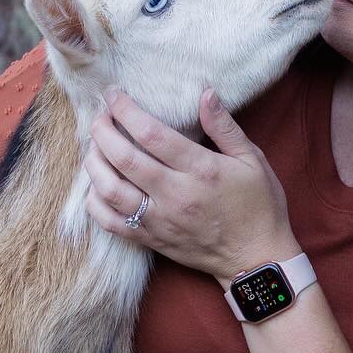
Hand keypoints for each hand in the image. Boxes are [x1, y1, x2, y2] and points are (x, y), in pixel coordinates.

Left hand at [84, 85, 298, 283]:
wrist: (256, 259)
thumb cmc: (258, 206)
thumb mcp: (252, 160)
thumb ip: (225, 127)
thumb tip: (206, 93)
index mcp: (201, 170)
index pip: (152, 134)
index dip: (126, 111)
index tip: (114, 95)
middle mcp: (175, 195)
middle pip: (123, 159)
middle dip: (102, 132)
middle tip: (99, 117)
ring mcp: (159, 220)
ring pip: (110, 190)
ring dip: (94, 164)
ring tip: (94, 147)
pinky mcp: (151, 240)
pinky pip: (111, 223)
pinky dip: (95, 203)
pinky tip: (97, 185)